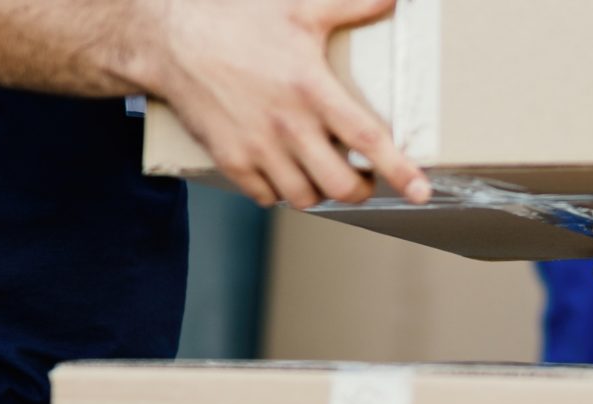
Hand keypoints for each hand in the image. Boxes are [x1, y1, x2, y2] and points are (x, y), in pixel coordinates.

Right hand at [122, 0, 430, 208]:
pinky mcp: (230, 158)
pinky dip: (281, 192)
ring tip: (323, 174)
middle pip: (340, 184)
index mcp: (311, 89)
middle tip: (362, 178)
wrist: (171, 39)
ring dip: (321, 191)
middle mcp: (287, 126)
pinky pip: (265, 196)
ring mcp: (257, 147)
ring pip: (304, 196)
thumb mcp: (299, 8)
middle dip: (360, 188)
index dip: (399, 170)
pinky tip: (284, 172)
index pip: (367, 140)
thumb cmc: (237, 21)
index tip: (421, 191)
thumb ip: (350, 5)